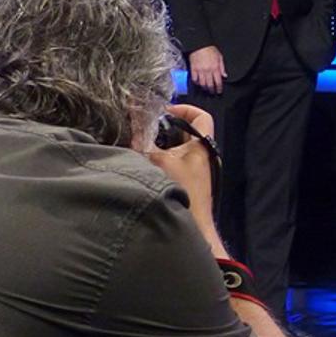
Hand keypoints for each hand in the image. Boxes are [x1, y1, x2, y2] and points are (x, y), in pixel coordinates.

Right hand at [146, 104, 224, 253]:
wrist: (192, 228)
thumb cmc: (182, 191)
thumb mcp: (158, 161)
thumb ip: (144, 141)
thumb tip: (133, 121)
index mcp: (202, 147)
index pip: (202, 117)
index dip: (185, 109)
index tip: (164, 111)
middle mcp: (201, 157)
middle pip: (184, 132)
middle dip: (164, 127)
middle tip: (143, 127)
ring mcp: (194, 171)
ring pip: (175, 149)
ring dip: (158, 145)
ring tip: (138, 144)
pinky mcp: (186, 184)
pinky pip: (172, 164)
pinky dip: (158, 160)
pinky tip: (141, 164)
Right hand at [188, 46, 226, 94]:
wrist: (199, 44)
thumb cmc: (210, 49)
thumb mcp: (220, 57)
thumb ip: (222, 67)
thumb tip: (225, 76)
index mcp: (215, 68)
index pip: (218, 82)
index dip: (219, 88)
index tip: (219, 91)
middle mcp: (208, 70)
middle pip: (210, 84)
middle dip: (212, 90)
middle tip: (212, 92)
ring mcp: (200, 70)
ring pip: (202, 83)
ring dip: (204, 88)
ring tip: (206, 89)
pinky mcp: (193, 69)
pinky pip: (194, 79)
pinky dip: (196, 82)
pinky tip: (198, 83)